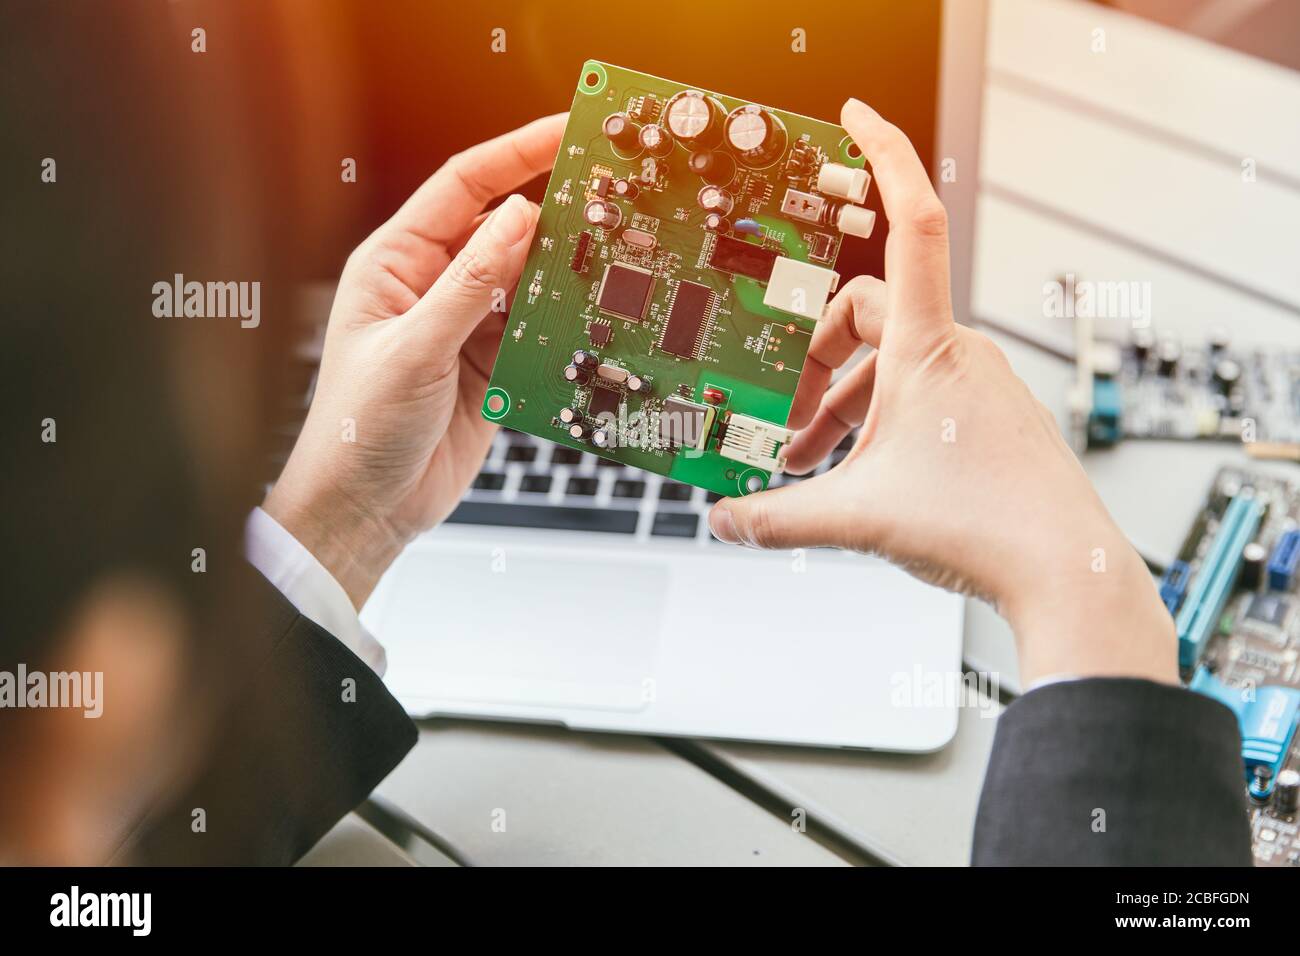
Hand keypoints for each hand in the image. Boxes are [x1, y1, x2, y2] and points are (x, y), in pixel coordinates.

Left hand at [265, 114, 565, 607]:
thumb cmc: (355, 430)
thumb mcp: (413, 350)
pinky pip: (536, 328)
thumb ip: (469, 285)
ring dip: (565, 268)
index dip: (516, 153)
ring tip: (612, 251)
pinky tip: (590, 312)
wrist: (367, 509)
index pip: (462, 187)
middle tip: (608, 191)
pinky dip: (563, 320)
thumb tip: (518, 220)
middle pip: (504, 228)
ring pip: (527, 279)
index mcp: (395, 263)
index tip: (566, 131)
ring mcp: (464, 326)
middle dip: (554, 208)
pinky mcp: (491, 365)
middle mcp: (431, 286)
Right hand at [708, 99, 1174, 686]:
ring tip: (802, 463)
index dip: (884, 155)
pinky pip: (917, 395)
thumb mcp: (854, 517)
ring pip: (888, 365)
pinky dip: (875, 422)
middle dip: (812, 360)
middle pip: (865, 313)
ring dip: (838, 406)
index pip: (909, 222)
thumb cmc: (981, 526)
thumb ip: (776, 516)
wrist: (1066, 572)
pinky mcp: (988, 414)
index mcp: (926, 347)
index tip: (855, 114)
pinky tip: (852, 475)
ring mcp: (978, 381)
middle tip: (782, 413)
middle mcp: (957, 351)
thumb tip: (723, 521)